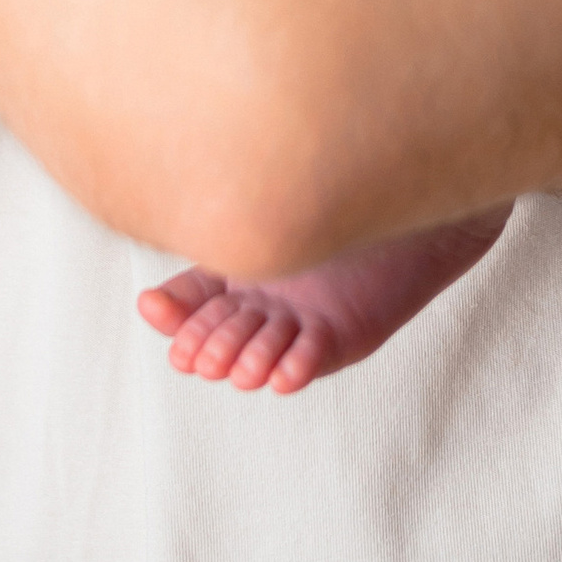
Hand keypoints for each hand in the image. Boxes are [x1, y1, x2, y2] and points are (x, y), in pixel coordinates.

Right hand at [136, 203, 511, 394]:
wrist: (410, 188)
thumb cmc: (336, 186)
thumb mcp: (262, 204)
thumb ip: (219, 225)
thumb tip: (152, 270)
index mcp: (240, 274)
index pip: (194, 305)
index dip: (178, 316)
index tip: (155, 307)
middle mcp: (268, 304)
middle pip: (226, 334)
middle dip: (212, 344)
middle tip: (200, 355)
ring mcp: (305, 321)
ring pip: (268, 352)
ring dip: (253, 362)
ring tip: (244, 369)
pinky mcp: (347, 332)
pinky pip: (319, 356)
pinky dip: (301, 366)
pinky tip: (285, 375)